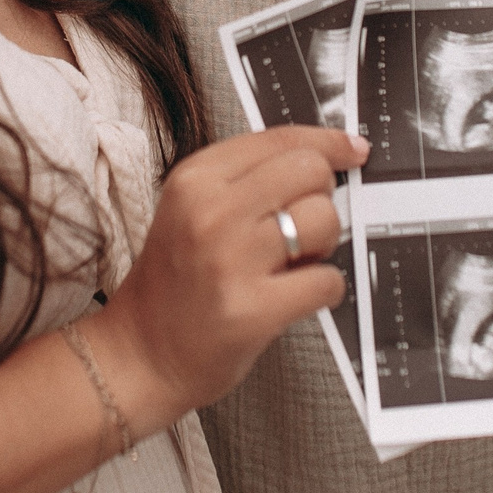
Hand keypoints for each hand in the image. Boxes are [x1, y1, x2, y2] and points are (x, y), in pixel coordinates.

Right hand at [91, 126, 363, 432]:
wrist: (141, 354)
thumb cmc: (176, 282)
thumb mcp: (192, 210)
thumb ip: (248, 180)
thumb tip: (327, 156)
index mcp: (195, 179)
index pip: (281, 139)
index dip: (328, 143)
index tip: (351, 150)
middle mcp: (210, 212)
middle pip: (310, 172)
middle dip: (321, 198)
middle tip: (301, 227)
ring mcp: (230, 261)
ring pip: (324, 221)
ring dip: (323, 246)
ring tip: (291, 265)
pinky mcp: (252, 310)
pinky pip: (326, 281)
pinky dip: (324, 289)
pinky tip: (294, 296)